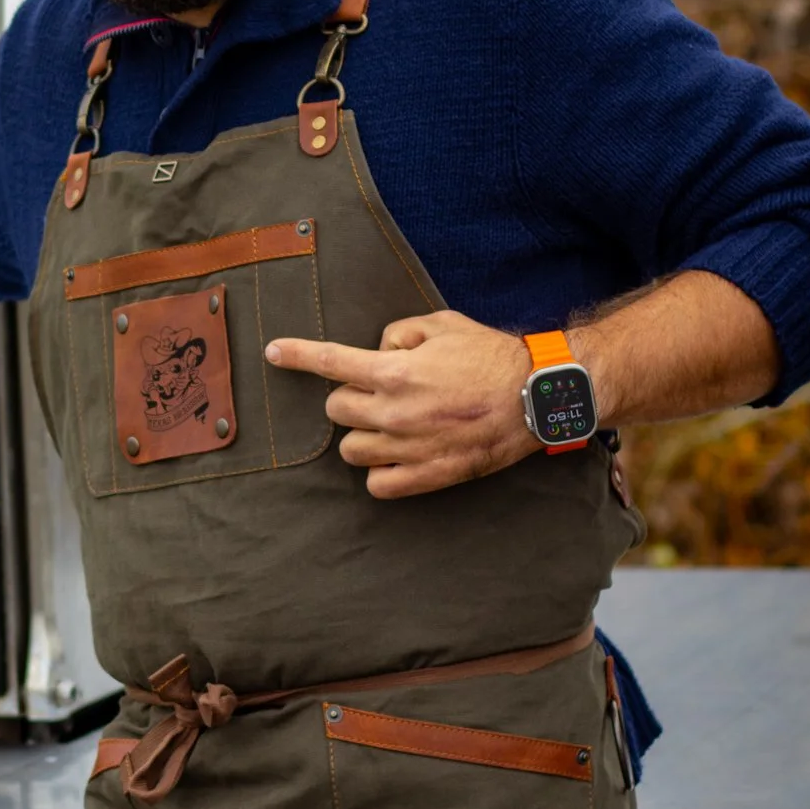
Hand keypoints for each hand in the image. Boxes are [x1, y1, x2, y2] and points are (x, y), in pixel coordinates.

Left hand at [264, 309, 537, 498]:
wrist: (536, 398)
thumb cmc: (491, 357)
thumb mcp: (442, 324)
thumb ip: (399, 333)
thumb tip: (379, 349)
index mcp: (394, 372)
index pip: (329, 362)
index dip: (296, 355)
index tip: (274, 352)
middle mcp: (394, 412)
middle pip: (336, 410)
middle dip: (348, 398)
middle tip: (377, 392)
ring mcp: (408, 448)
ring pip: (349, 450)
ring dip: (360, 435)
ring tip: (387, 424)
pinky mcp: (426, 476)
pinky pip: (376, 484)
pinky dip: (379, 471)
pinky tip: (395, 455)